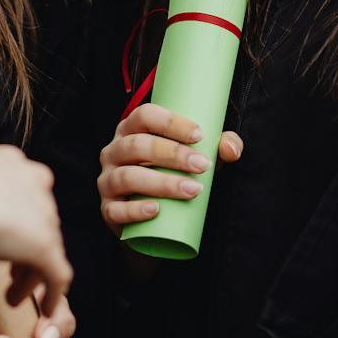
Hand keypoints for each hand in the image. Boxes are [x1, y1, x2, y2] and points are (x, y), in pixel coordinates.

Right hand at [0, 145, 70, 305]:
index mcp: (12, 163)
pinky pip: (58, 274)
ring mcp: (42, 214)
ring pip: (49, 249)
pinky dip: (53, 293)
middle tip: (11, 272)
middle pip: (42, 221)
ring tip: (12, 296)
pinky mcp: (44, 244)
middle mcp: (34, 182)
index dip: (21, 219)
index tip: (6, 239)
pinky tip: (44, 309)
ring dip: (32, 274)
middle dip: (28, 248)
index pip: (29, 192)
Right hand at [96, 102, 241, 231]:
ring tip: (193, 190)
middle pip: (137, 145)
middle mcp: (113, 151)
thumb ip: (218, 148)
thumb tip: (230, 148)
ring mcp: (107, 181)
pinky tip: (156, 210)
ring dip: (162, 183)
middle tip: (203, 165)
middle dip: (172, 154)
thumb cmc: (174, 176)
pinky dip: (135, 210)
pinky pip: (116, 209)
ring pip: (127, 177)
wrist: (155, 222)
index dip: (170, 122)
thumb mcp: (195, 158)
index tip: (200, 135)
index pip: (144, 116)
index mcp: (131, 130)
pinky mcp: (108, 210)